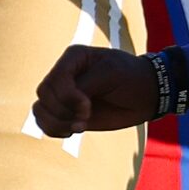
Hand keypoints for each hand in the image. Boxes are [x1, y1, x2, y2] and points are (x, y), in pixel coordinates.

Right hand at [35, 45, 161, 136]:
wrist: (149, 95)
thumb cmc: (133, 78)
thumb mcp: (111, 74)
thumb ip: (85, 86)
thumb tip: (67, 105)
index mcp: (73, 58)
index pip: (54, 80)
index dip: (67, 97)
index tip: (87, 108)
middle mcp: (63, 75)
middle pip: (43, 95)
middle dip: (62, 111)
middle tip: (85, 119)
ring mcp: (63, 94)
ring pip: (39, 109)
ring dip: (57, 123)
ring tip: (78, 127)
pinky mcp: (66, 112)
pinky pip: (44, 122)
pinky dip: (53, 130)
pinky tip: (72, 131)